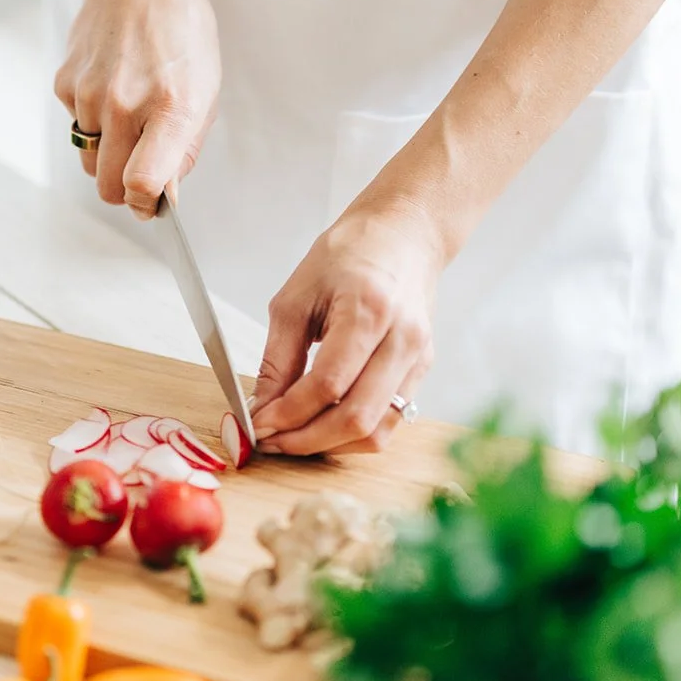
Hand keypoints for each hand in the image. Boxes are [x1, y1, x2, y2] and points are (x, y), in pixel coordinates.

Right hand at [54, 0, 221, 216]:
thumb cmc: (181, 31)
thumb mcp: (205, 91)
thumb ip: (184, 149)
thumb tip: (164, 194)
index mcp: (169, 109)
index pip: (142, 183)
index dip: (144, 203)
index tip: (150, 202)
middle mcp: (124, 104)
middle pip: (107, 186)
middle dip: (124, 187)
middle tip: (141, 165)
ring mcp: (89, 94)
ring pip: (90, 158)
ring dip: (109, 148)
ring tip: (131, 107)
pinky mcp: (65, 83)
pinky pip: (78, 125)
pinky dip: (93, 117)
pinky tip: (113, 82)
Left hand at [250, 205, 441, 455]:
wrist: (402, 236)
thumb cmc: (349, 255)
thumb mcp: (296, 297)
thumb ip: (279, 357)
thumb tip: (262, 407)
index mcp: (369, 311)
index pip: (327, 384)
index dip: (288, 414)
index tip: (259, 425)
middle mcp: (402, 340)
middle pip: (356, 417)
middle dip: (306, 440)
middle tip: (272, 441)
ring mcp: (418, 359)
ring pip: (377, 431)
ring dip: (330, 445)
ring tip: (294, 438)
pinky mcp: (422, 371)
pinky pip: (389, 421)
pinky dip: (352, 434)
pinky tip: (323, 426)